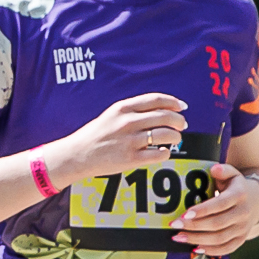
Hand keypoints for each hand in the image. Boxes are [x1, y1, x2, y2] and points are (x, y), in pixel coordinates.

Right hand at [58, 92, 188, 181]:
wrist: (77, 155)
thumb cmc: (96, 135)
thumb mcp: (112, 115)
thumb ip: (134, 111)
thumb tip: (163, 110)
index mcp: (123, 108)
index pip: (157, 100)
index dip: (174, 102)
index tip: (182, 107)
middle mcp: (127, 122)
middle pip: (166, 116)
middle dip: (179, 121)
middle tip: (182, 125)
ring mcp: (129, 141)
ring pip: (166, 135)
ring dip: (176, 137)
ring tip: (175, 139)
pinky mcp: (130, 158)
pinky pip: (159, 154)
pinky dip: (165, 153)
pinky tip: (162, 152)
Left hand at [174, 164, 258, 258]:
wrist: (255, 200)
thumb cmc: (233, 186)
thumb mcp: (231, 173)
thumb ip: (222, 170)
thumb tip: (214, 169)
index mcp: (240, 195)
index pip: (220, 204)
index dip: (203, 210)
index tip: (185, 213)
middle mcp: (243, 213)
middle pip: (217, 223)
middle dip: (193, 226)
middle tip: (174, 225)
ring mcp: (243, 228)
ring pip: (219, 238)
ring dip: (197, 239)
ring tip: (178, 237)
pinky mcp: (241, 239)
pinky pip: (226, 248)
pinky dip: (210, 250)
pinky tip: (194, 248)